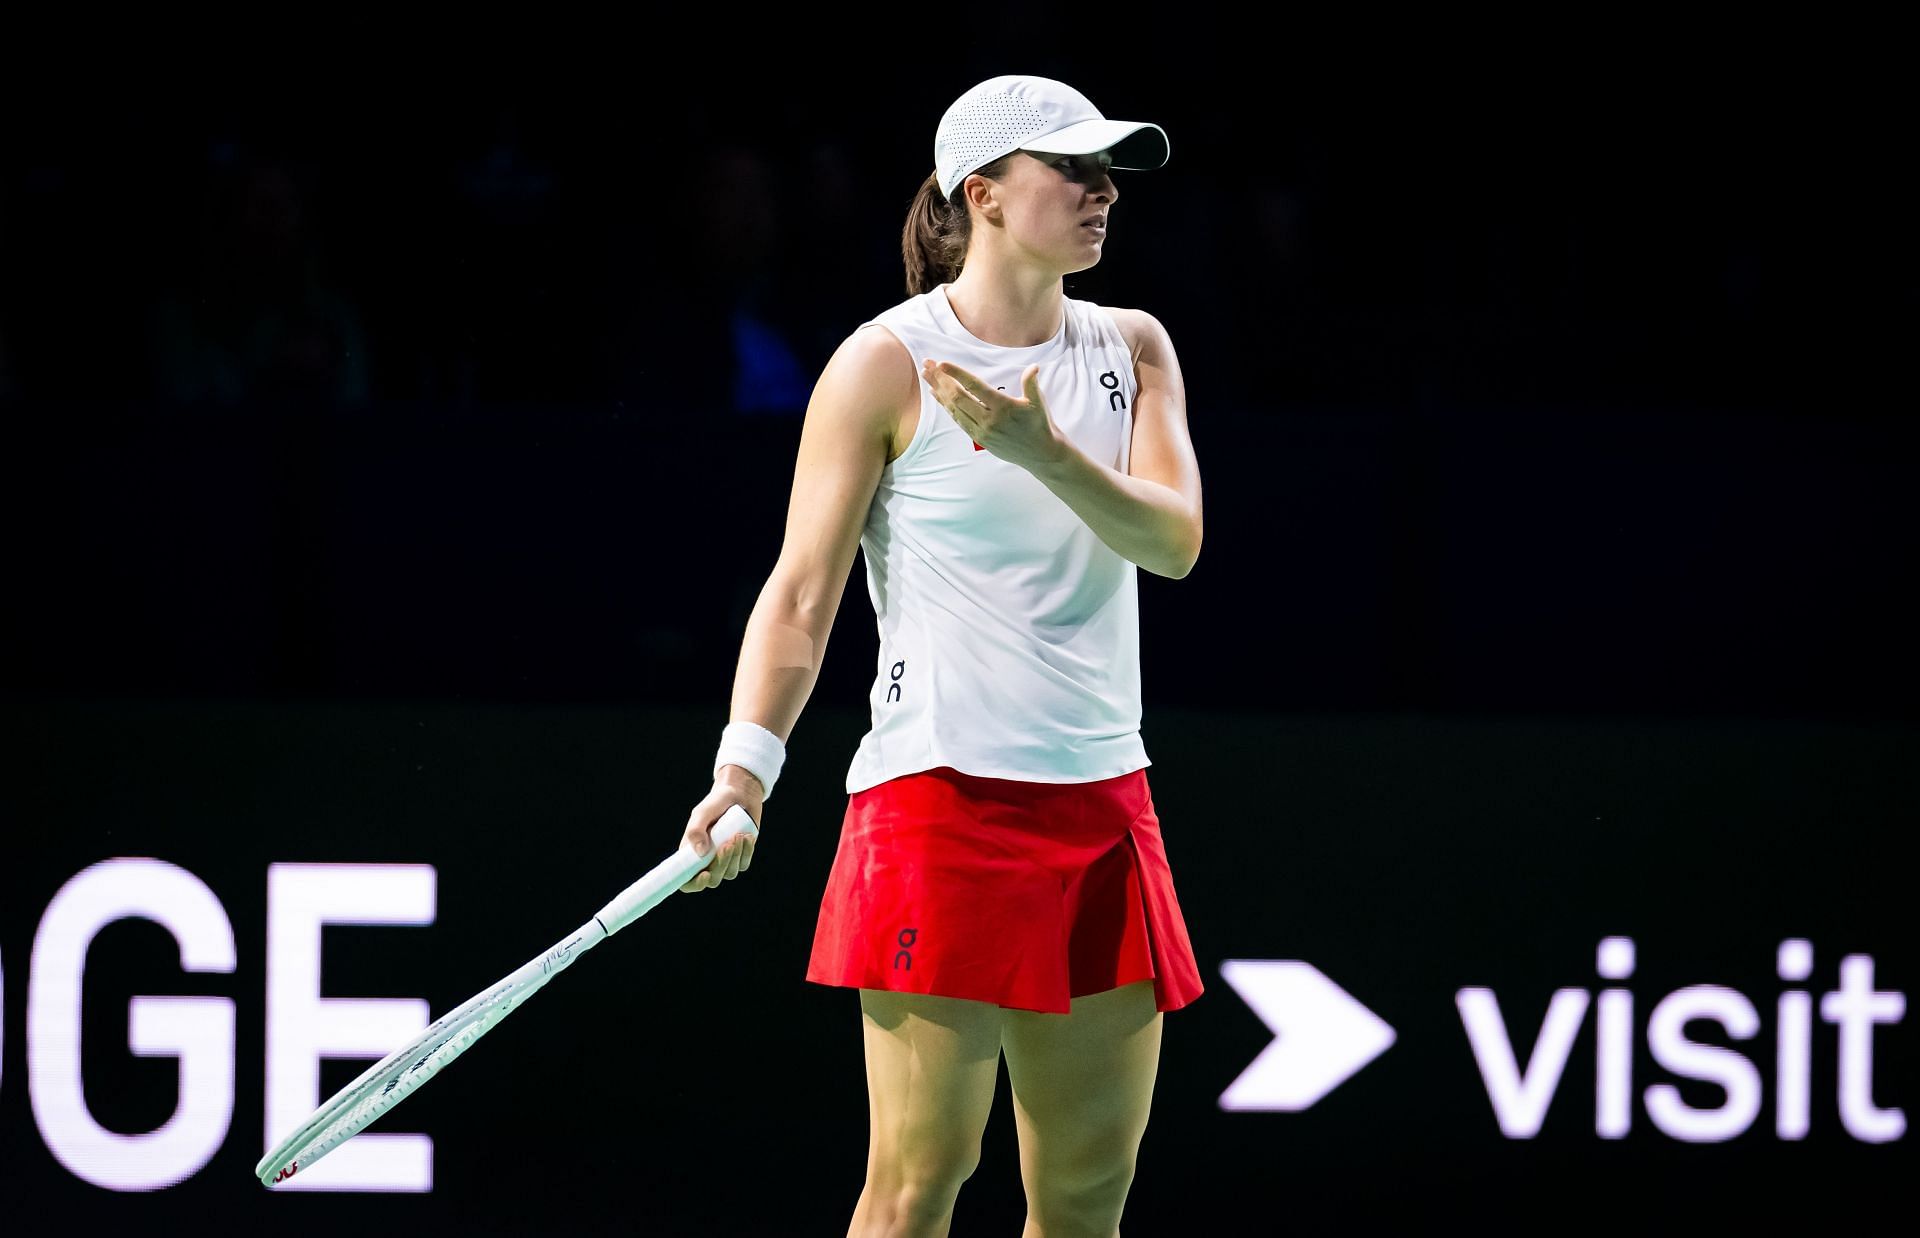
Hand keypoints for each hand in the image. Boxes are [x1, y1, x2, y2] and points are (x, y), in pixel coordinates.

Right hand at [678, 765, 761, 892]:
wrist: (739, 794)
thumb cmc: (716, 802)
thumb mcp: (703, 812)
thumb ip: (696, 830)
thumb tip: (701, 853)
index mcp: (691, 853)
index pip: (687, 881)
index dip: (693, 884)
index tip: (705, 875)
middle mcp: (706, 860)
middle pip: (712, 880)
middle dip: (721, 864)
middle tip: (727, 844)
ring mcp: (724, 860)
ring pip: (729, 873)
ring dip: (734, 856)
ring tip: (737, 835)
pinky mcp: (740, 856)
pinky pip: (743, 864)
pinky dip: (746, 852)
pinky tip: (746, 836)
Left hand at [921, 359, 1065, 472]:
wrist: (1041, 454)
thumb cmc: (1040, 424)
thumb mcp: (1037, 402)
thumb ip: (1031, 383)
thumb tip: (1033, 367)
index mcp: (1003, 407)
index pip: (975, 387)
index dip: (957, 374)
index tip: (942, 363)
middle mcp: (989, 420)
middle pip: (958, 397)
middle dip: (941, 379)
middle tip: (928, 364)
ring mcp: (982, 431)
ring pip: (955, 409)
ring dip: (939, 391)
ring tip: (926, 375)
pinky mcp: (979, 438)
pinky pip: (958, 420)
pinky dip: (946, 406)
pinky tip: (937, 395)